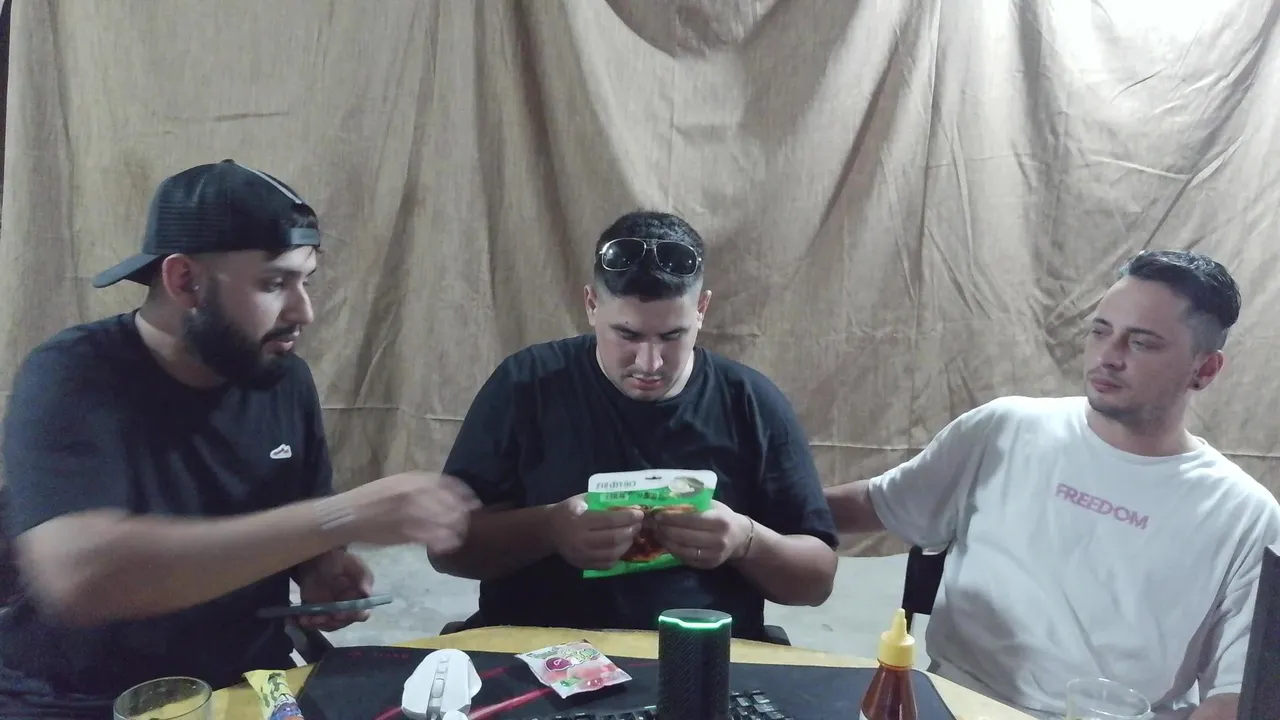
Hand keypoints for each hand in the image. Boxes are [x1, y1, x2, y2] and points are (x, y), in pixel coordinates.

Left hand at [294, 549, 373, 631]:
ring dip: (317, 624)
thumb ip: (363, 576)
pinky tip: (297, 619)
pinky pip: (311, 622)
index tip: (340, 614)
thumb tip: (367, 593)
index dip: (352, 616)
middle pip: (341, 622)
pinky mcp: (315, 611)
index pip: (361, 614)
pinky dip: (305, 622)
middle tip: (320, 618)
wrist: (319, 559)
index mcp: (359, 600)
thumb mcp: (354, 564)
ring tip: (306, 619)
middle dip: (331, 622)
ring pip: (326, 624)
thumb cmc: (341, 561)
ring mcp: (330, 612)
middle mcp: (346, 610)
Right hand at [336, 471, 480, 551]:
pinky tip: (448, 546)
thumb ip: (417, 489)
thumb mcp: (395, 486)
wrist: (346, 515)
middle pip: (447, 502)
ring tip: (461, 536)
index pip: (446, 483)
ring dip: (454, 528)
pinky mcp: (402, 531)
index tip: (474, 502)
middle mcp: (412, 492)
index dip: (463, 493)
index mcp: (410, 479)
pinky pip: (428, 536)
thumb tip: (441, 497)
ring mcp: (407, 512)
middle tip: (468, 522)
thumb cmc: (370, 500)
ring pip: (440, 520)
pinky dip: (441, 541)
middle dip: (460, 513)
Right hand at [549, 494, 644, 570]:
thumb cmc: (568, 510)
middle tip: (638, 525)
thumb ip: (603, 501)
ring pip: (612, 554)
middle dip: (630, 531)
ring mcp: (582, 555)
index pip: (609, 520)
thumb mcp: (582, 499)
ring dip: (627, 544)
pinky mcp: (583, 565)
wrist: (549, 530)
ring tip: (631, 535)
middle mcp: (580, 540)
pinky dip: (618, 556)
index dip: (628, 517)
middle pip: (613, 539)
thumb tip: (629, 503)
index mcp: (580, 520)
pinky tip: (621, 547)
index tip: (639, 513)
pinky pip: (606, 564)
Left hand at [652, 500, 751, 569]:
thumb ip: (694, 504)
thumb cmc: (723, 517)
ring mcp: (714, 555)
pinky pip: (686, 559)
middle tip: (653, 524)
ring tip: (657, 532)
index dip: (672, 518)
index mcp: (720, 521)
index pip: (692, 520)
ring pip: (683, 550)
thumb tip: (667, 501)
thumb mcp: (713, 506)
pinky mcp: (708, 565)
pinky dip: (673, 550)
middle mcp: (719, 540)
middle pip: (685, 536)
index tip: (658, 514)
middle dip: (665, 530)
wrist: (740, 538)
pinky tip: (666, 542)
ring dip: (666, 541)